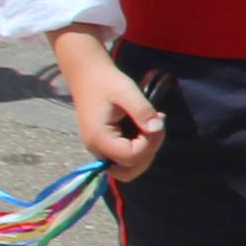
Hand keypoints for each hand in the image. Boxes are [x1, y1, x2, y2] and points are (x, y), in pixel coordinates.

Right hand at [62, 51, 167, 181]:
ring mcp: (99, 149)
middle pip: (130, 170)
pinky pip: (125, 156)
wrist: (88, 76)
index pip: (131, 158)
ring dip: (146, 149)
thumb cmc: (107, 82)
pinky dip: (139, 146)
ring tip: (151, 123)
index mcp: (99, 138)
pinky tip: (144, 126)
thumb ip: (142, 111)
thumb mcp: (127, 91)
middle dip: (149, 151)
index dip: (149, 144)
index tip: (155, 122)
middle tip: (155, 125)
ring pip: (129, 165)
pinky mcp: (105, 145)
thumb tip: (157, 128)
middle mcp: (96, 149)